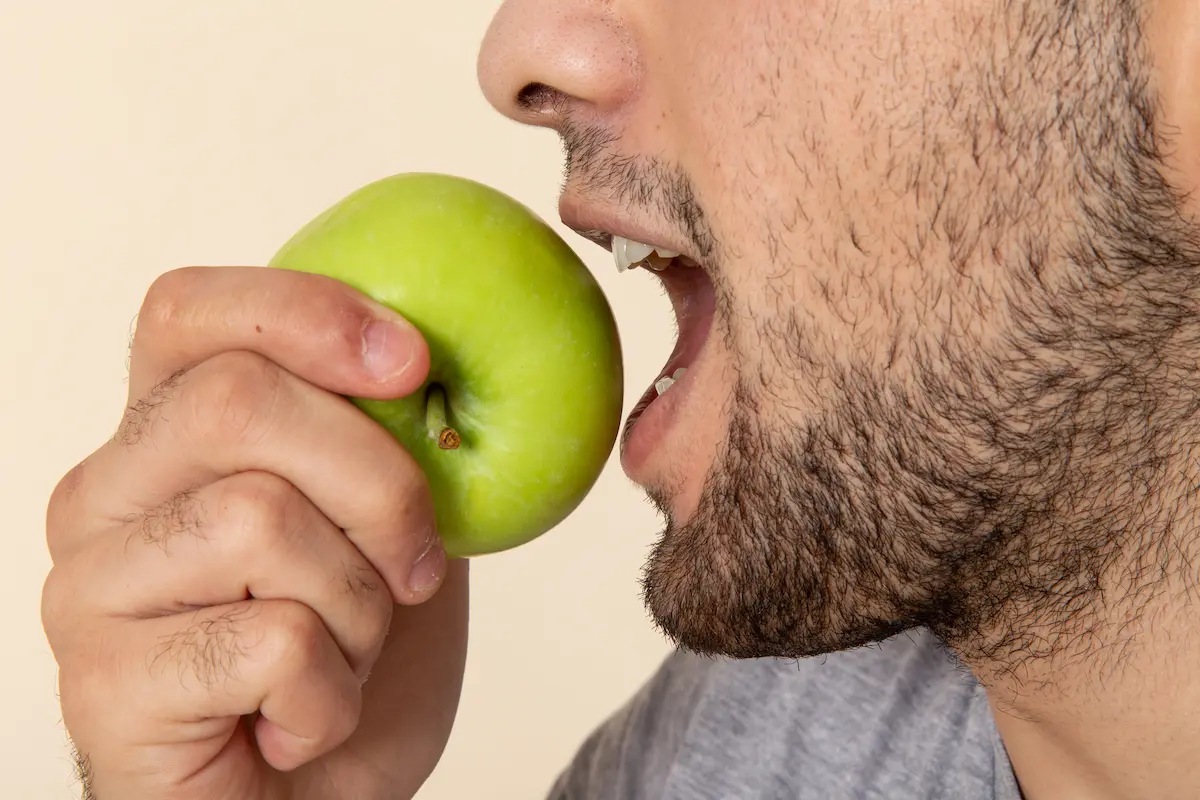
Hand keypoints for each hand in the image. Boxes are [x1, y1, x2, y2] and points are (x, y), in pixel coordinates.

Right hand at [42, 266, 469, 799]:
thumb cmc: (349, 654)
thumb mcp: (391, 524)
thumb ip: (390, 439)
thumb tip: (432, 356)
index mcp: (167, 435)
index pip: (187, 312)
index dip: (305, 312)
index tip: (411, 362)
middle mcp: (106, 495)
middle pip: (235, 402)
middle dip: (376, 482)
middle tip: (416, 564)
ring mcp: (92, 588)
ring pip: (260, 520)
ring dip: (359, 607)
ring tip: (345, 656)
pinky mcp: (104, 685)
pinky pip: (268, 642)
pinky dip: (332, 691)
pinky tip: (304, 721)